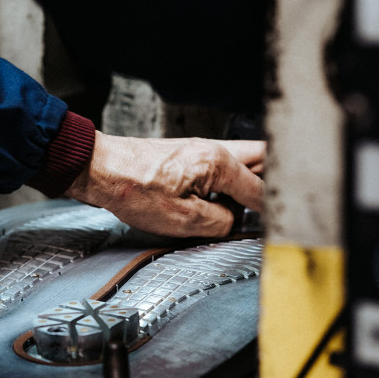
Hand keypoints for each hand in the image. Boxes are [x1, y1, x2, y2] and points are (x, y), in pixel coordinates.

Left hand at [66, 132, 264, 237]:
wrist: (99, 169)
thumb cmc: (133, 190)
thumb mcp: (183, 220)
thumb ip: (220, 223)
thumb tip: (236, 223)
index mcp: (219, 162)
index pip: (261, 189)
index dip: (271, 213)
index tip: (279, 229)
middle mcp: (215, 149)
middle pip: (263, 162)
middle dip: (274, 185)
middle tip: (275, 211)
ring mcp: (201, 149)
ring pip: (244, 162)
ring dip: (252, 183)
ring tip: (252, 209)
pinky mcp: (188, 155)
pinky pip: (223, 166)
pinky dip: (230, 183)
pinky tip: (222, 201)